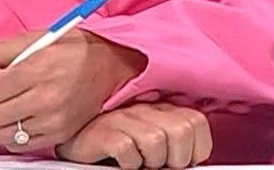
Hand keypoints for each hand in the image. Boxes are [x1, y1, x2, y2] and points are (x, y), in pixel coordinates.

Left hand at [0, 27, 148, 151]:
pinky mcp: (60, 134)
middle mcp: (45, 99)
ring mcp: (53, 121)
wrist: (114, 67)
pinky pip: (21, 145)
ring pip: (1, 134)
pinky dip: (9, 134)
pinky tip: (11, 117)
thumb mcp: (36, 38)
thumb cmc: (76, 48)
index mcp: (37, 70)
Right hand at [54, 102, 213, 168]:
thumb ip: (172, 143)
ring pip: (156, 141)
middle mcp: (144, 108)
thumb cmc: (116, 143)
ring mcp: (122, 118)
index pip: (197, 122)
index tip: (184, 162)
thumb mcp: (150, 140)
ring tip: (140, 163)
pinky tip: (122, 162)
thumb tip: (191, 163)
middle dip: (177, 158)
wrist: (76, 140)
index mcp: (161, 108)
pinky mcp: (103, 132)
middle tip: (161, 165)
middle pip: (182, 130)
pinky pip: (126, 149)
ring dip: (152, 162)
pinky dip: (129, 163)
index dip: (197, 149)